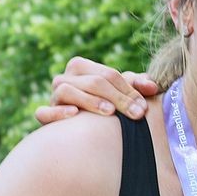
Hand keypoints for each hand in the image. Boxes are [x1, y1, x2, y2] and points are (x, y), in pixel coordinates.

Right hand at [33, 56, 159, 124]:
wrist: (77, 129)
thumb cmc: (103, 105)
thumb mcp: (119, 93)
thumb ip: (135, 86)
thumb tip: (152, 86)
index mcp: (82, 67)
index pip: (108, 74)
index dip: (129, 89)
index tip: (144, 107)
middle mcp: (64, 78)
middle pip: (93, 82)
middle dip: (118, 97)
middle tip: (136, 114)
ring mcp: (53, 96)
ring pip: (68, 91)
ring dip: (90, 101)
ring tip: (109, 112)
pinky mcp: (45, 115)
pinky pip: (44, 112)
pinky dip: (58, 112)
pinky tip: (75, 115)